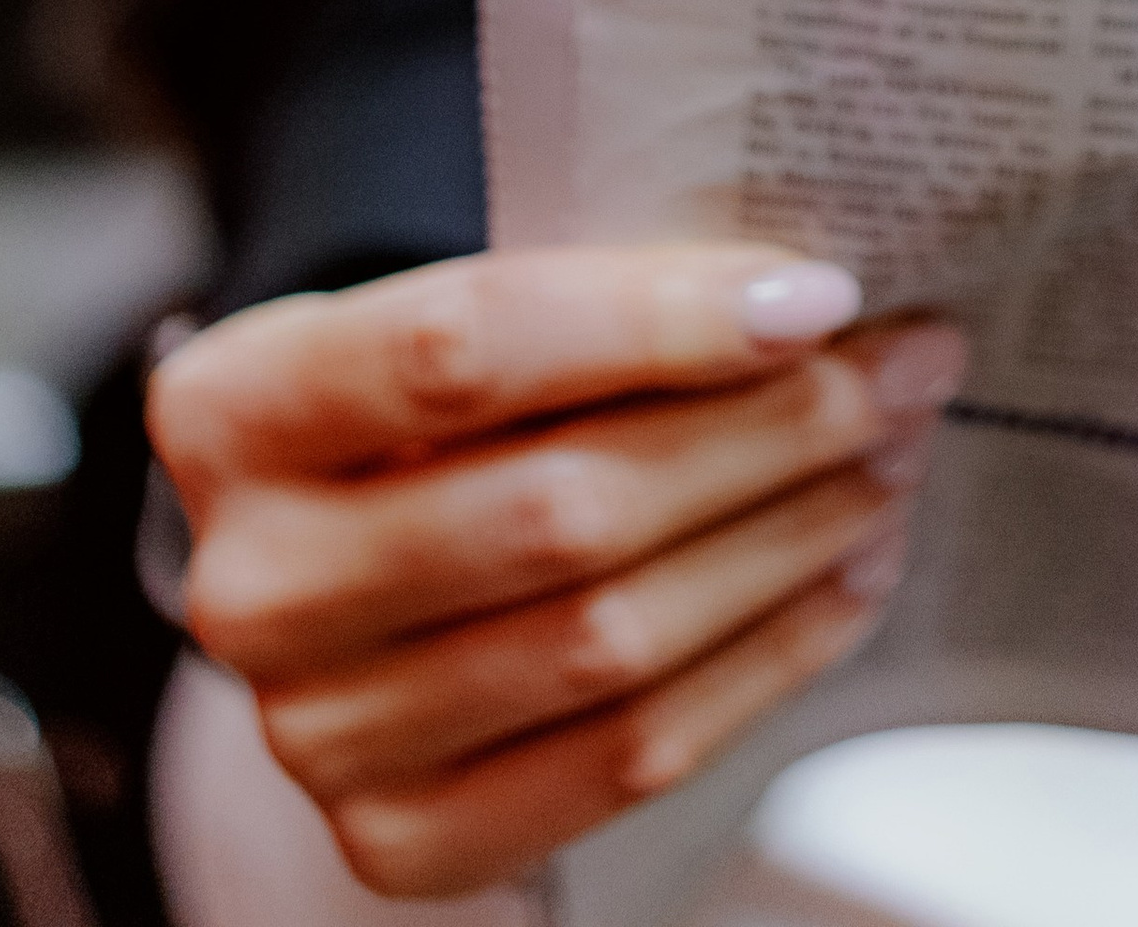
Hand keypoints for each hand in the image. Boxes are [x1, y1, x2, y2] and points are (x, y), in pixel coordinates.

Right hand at [147, 245, 961, 900]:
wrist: (346, 550)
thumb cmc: (431, 402)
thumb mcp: (452, 307)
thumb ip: (590, 298)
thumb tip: (814, 301)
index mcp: (234, 408)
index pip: (463, 350)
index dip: (657, 321)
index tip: (818, 295)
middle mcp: (253, 586)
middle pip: (558, 509)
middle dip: (766, 433)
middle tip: (902, 367)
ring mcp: (317, 736)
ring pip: (608, 639)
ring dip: (788, 542)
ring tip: (891, 460)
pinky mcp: (401, 841)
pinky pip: (624, 757)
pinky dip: (765, 659)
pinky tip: (846, 575)